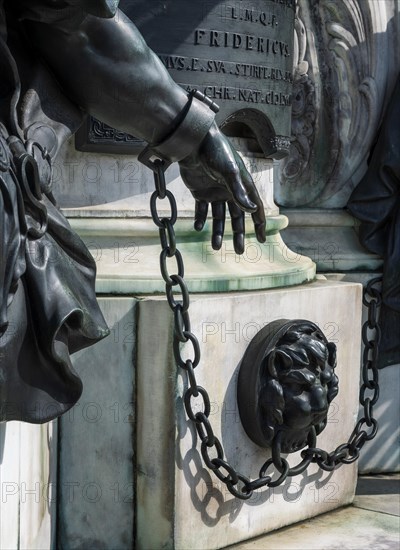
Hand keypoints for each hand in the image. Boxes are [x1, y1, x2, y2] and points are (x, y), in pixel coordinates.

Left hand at [178, 122, 265, 253]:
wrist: (193, 142)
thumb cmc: (215, 152)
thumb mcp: (229, 172)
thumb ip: (239, 192)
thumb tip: (252, 211)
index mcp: (242, 185)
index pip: (254, 208)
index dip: (258, 224)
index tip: (261, 239)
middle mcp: (230, 190)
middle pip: (236, 217)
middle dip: (238, 234)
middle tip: (240, 251)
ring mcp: (215, 192)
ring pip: (219, 217)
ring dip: (218, 232)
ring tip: (215, 247)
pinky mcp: (200, 191)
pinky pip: (202, 210)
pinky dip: (201, 220)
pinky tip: (199, 227)